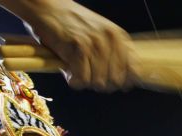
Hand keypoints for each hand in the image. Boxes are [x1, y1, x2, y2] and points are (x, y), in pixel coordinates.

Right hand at [0, 0, 132, 90]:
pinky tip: (68, 71)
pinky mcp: (78, 49)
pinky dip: (73, 80)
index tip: (112, 82)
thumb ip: (114, 53)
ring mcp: (95, 44)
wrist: (47, 7)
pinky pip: (82, 79)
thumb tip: (124, 82)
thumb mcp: (101, 33)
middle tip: (86, 73)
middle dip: (100, 82)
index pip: (133, 71)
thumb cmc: (72, 23)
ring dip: (84, 80)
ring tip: (75, 69)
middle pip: (114, 82)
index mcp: (119, 38)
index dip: (122, 81)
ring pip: (97, 82)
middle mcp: (110, 41)